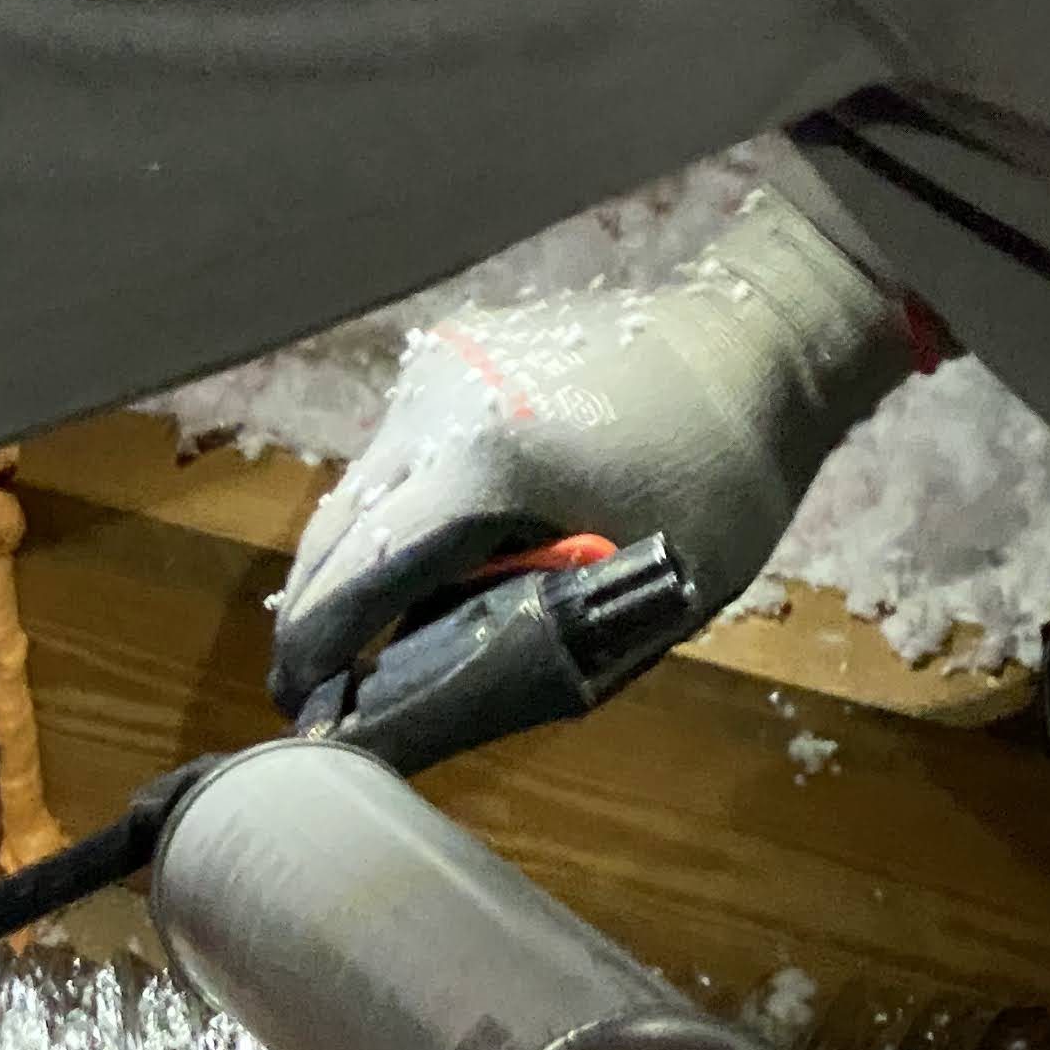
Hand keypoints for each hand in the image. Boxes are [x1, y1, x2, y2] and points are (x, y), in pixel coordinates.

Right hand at [269, 190, 912, 713]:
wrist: (754, 340)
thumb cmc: (723, 483)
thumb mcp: (643, 598)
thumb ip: (533, 653)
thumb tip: (423, 710)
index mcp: (487, 468)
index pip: (365, 570)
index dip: (321, 645)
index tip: (295, 704)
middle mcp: (436, 409)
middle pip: (337, 530)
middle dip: (313, 611)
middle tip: (303, 682)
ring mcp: (434, 373)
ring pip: (355, 487)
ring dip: (347, 560)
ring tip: (348, 628)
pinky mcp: (444, 354)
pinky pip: (392, 449)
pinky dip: (388, 508)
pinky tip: (410, 550)